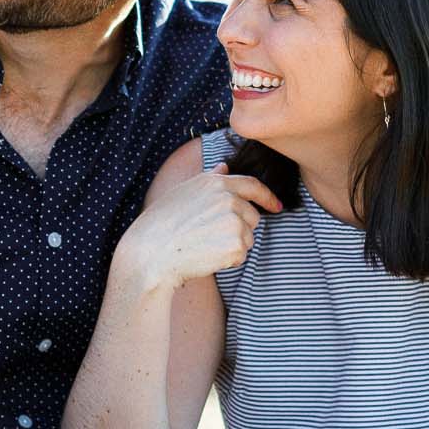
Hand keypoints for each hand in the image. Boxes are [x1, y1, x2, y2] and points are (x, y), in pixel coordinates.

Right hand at [117, 163, 282, 289]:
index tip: (277, 206)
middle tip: (211, 238)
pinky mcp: (235, 245)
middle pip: (253, 217)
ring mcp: (234, 222)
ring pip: (248, 238)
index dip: (268, 197)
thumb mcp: (183, 192)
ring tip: (204, 246)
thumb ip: (209, 179)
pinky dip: (228, 261)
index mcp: (216, 183)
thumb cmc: (160, 224)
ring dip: (233, 245)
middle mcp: (228, 198)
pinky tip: (205, 256)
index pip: (253, 186)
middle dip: (240, 229)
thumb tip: (225, 168)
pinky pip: (241, 256)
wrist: (151, 253)